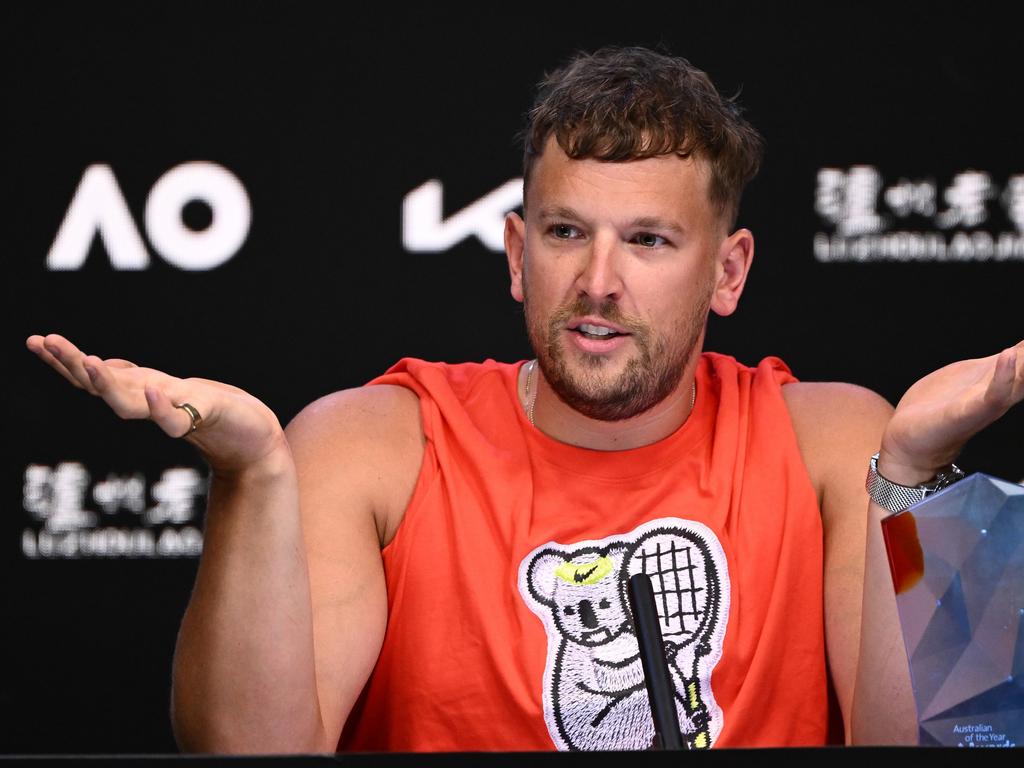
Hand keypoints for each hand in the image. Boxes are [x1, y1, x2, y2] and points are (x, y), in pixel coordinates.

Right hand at [26, 333, 288, 476]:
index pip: (94, 376)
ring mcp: (174, 412)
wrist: (255, 443)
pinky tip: (150, 392)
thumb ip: (137, 381)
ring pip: (129, 405)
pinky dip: (160, 408)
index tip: (36, 340)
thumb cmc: (214, 413)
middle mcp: (150, 404)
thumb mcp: (170, 388)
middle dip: (71, 366)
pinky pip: (174, 419)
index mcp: (141, 393)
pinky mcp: (203, 419)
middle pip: (101, 387)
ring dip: (107, 385)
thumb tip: (102, 366)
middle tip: (43, 343)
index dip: (65, 361)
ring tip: (87, 363)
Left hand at [880, 340, 1023, 483]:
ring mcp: (986, 402)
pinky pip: (991, 397)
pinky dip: (1004, 378)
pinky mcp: (964, 413)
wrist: (909, 439)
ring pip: (1023, 380)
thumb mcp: (980, 373)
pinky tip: (1010, 358)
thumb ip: (1006, 361)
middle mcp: (1004, 390)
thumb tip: (1022, 348)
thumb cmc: (941, 405)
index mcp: (1006, 378)